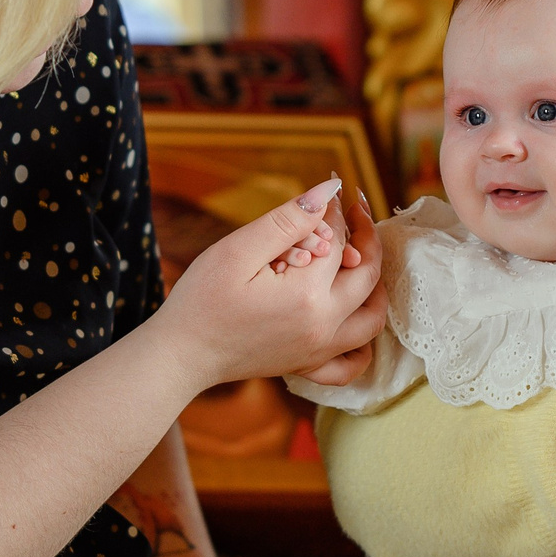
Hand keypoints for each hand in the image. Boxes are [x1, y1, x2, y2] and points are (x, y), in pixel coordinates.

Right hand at [155, 179, 384, 390]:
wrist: (180, 353)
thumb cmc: (201, 300)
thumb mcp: (238, 250)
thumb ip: (288, 219)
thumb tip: (330, 190)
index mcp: (307, 295)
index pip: (338, 241)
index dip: (336, 212)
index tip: (333, 191)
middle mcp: (323, 326)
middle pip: (367, 276)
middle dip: (366, 238)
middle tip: (354, 213)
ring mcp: (318, 351)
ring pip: (372, 320)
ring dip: (376, 287)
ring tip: (362, 259)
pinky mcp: (306, 366)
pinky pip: (352, 364)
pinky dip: (364, 345)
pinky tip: (353, 320)